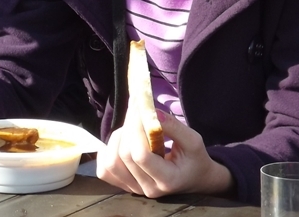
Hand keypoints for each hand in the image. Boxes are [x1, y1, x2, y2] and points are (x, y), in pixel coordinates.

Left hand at [97, 109, 233, 197]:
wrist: (194, 179)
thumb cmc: (194, 159)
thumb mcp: (193, 140)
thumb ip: (173, 126)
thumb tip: (151, 111)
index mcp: (167, 179)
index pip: (141, 156)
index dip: (136, 129)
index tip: (141, 109)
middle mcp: (148, 188)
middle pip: (124, 155)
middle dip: (127, 127)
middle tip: (136, 111)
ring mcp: (134, 189)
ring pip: (111, 162)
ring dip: (117, 138)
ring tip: (132, 129)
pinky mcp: (125, 185)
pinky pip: (104, 170)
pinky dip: (107, 152)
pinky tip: (121, 142)